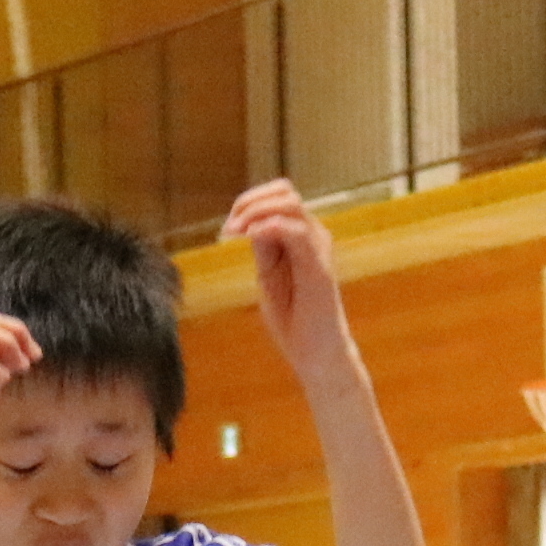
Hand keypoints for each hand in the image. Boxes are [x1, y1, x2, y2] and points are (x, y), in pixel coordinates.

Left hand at [222, 180, 353, 373]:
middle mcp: (314, 235)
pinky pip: (296, 231)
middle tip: (228, 231)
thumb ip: (263, 248)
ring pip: (289, 203)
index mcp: (302, 235)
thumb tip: (248, 224)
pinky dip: (268, 227)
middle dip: (248, 202)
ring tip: (234, 234)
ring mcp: (319, 248)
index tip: (226, 231)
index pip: (278, 196)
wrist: (317, 355)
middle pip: (284, 190)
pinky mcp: (319, 267)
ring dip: (255, 212)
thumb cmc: (295, 320)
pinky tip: (250, 239)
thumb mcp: (269, 275)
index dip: (248, 203)